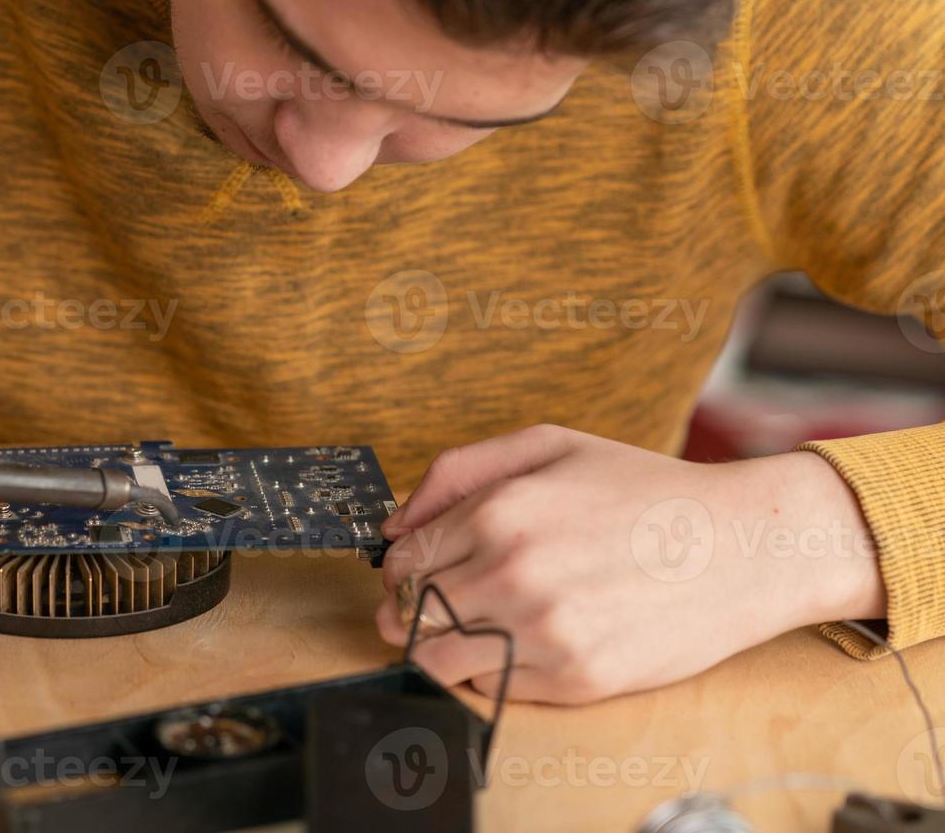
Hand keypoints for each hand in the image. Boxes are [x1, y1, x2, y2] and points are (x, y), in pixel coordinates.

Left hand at [377, 424, 885, 703]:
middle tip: (442, 602)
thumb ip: (456, 473)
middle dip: (413, 610)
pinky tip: (526, 641)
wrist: (743, 545)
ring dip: (445, 647)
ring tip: (480, 625)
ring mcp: (545, 632)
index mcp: (499, 512)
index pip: (403, 561)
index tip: (415, 572)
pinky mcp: (577, 679)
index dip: (400, 570)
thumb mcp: (548, 446)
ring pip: (440, 661)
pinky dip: (494, 672)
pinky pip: (495, 689)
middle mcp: (514, 574)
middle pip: (412, 615)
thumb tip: (391, 524)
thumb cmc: (643, 490)